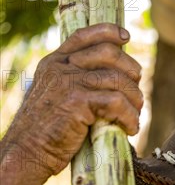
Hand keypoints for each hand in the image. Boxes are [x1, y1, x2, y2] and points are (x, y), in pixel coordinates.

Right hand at [4, 23, 142, 177]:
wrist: (28, 152)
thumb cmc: (45, 134)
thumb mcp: (56, 100)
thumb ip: (75, 85)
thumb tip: (111, 83)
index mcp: (54, 64)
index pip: (84, 36)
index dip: (108, 32)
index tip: (126, 38)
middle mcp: (61, 68)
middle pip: (109, 54)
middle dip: (131, 72)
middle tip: (137, 96)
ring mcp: (69, 83)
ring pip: (118, 80)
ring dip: (134, 100)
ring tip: (135, 117)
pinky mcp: (78, 102)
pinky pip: (117, 103)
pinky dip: (129, 117)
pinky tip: (130, 128)